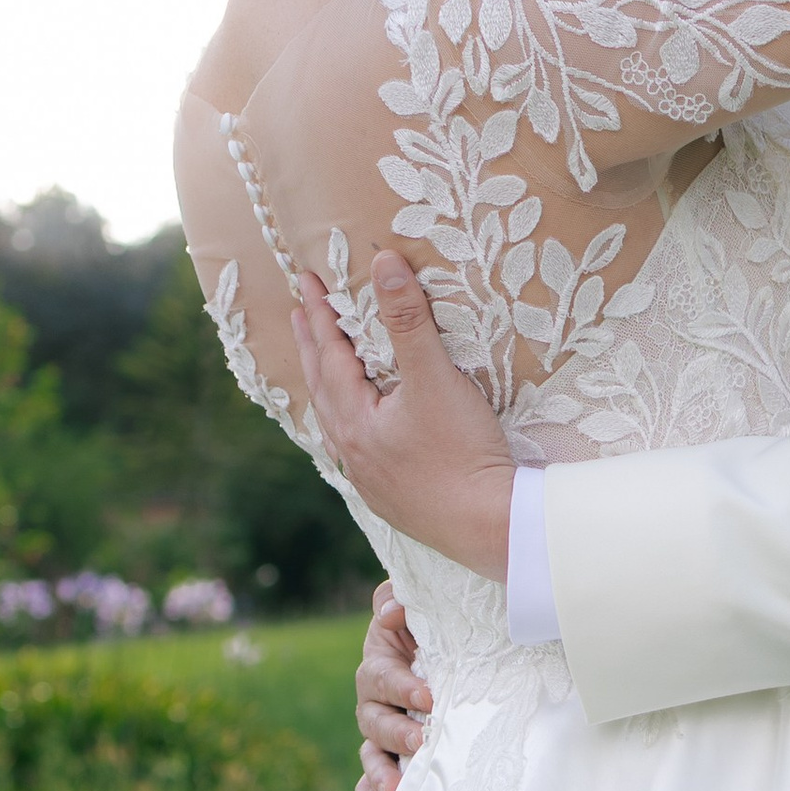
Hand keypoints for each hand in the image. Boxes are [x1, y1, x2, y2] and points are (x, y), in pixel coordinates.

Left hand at [290, 250, 517, 583]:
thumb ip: (409, 320)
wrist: (489, 527)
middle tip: (299, 317)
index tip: (304, 281)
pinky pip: (356, 451)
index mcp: (354, 421)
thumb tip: (384, 263)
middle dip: (312, 349)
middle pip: (322, 390)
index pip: (329, 355)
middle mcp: (353, 452)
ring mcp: (370, 480)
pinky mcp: (393, 499)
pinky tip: (361, 430)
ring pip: (336, 424)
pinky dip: (350, 425)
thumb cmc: (462, 453)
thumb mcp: (436, 378)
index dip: (318, 315)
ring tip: (322, 369)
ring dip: (327, 389)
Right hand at [352, 580, 429, 790]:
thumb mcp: (420, 607)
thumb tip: (391, 610)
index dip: (402, 687)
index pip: (383, 677)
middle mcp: (375, 703)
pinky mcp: (389, 761)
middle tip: (421, 741)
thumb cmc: (434, 630)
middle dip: (396, 733)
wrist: (450, 656)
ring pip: (371, 757)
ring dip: (379, 775)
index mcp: (380, 665)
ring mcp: (381, 736)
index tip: (428, 696)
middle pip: (374, 721)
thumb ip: (398, 599)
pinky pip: (371, 784)